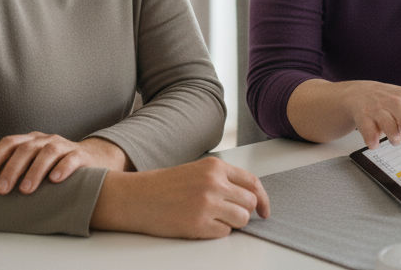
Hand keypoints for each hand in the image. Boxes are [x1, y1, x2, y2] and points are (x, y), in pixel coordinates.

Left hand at [0, 133, 128, 194]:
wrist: (93, 159)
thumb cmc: (56, 165)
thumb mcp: (35, 162)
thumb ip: (17, 168)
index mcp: (31, 140)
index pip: (10, 142)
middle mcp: (45, 140)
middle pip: (26, 149)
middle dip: (11, 169)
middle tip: (1, 189)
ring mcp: (64, 146)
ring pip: (47, 153)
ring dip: (34, 171)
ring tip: (25, 189)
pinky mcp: (81, 155)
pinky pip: (71, 159)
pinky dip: (62, 168)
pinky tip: (55, 180)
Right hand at [91, 157, 270, 238]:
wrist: (137, 197)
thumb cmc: (164, 186)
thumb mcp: (196, 171)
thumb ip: (223, 180)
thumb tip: (249, 196)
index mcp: (214, 167)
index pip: (252, 182)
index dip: (263, 199)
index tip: (264, 210)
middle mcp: (214, 183)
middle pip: (250, 203)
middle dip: (244, 212)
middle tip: (229, 214)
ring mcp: (207, 204)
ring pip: (241, 220)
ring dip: (231, 223)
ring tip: (211, 218)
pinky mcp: (199, 224)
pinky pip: (224, 233)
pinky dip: (217, 232)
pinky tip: (199, 224)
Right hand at [350, 81, 400, 149]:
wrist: (356, 93)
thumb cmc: (395, 100)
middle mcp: (398, 102)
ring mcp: (378, 109)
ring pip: (391, 132)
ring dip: (393, 138)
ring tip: (391, 134)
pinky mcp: (362, 116)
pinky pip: (370, 135)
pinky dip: (373, 141)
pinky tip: (374, 140)